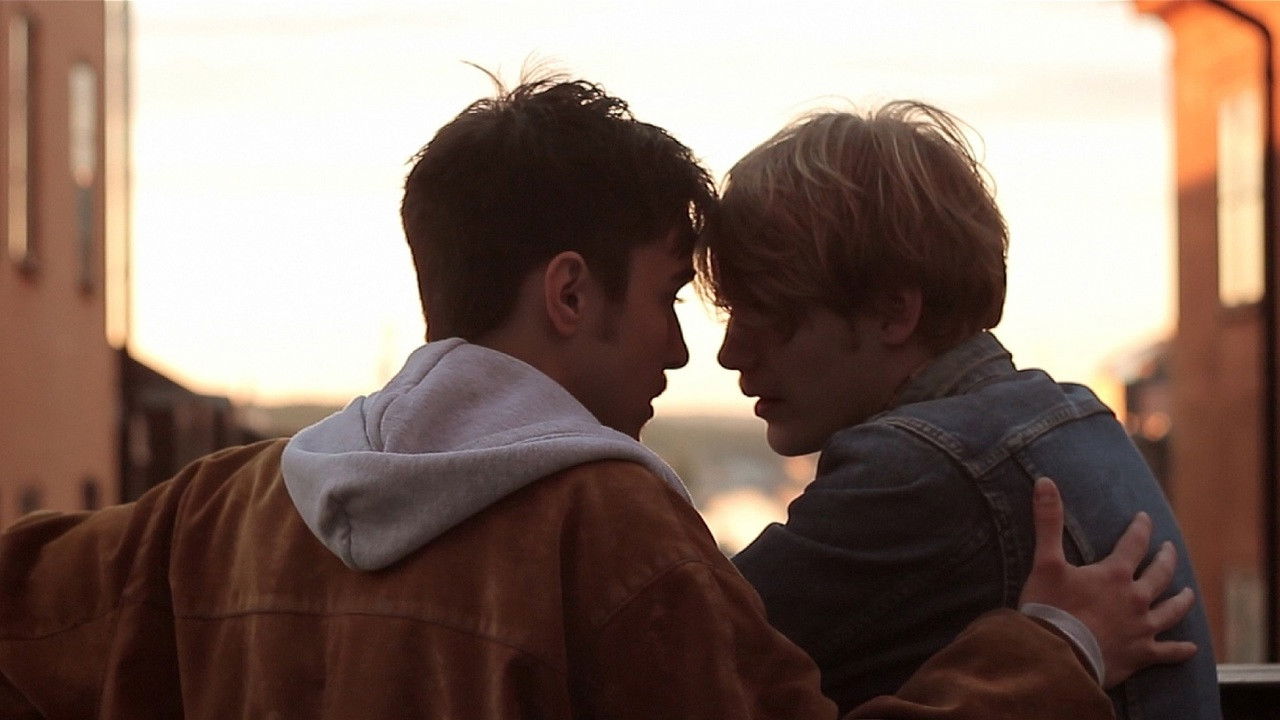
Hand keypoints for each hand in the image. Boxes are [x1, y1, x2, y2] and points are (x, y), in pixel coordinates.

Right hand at [1019, 476, 1197, 687]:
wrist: (1059, 656)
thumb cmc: (1051, 608)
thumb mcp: (1046, 562)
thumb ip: (1048, 522)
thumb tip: (1045, 481)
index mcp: (1115, 574)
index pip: (1134, 543)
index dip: (1140, 528)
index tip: (1144, 518)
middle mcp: (1136, 598)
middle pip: (1159, 574)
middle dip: (1165, 558)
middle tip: (1170, 549)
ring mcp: (1142, 627)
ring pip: (1170, 611)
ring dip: (1180, 600)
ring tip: (1187, 593)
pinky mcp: (1142, 653)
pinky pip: (1168, 651)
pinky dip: (1180, 650)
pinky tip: (1190, 648)